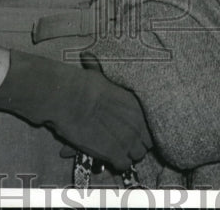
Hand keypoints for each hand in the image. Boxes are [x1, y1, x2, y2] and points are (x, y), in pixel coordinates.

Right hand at [0, 49, 151, 171]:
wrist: (69, 98)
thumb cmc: (82, 84)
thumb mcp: (99, 74)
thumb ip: (101, 70)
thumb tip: (87, 55)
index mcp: (138, 105)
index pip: (150, 125)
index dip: (141, 130)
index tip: (132, 130)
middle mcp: (138, 123)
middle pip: (146, 143)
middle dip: (136, 144)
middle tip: (123, 142)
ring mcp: (128, 139)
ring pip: (137, 156)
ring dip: (127, 154)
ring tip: (116, 151)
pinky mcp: (115, 152)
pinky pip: (123, 165)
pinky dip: (117, 164)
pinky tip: (109, 158)